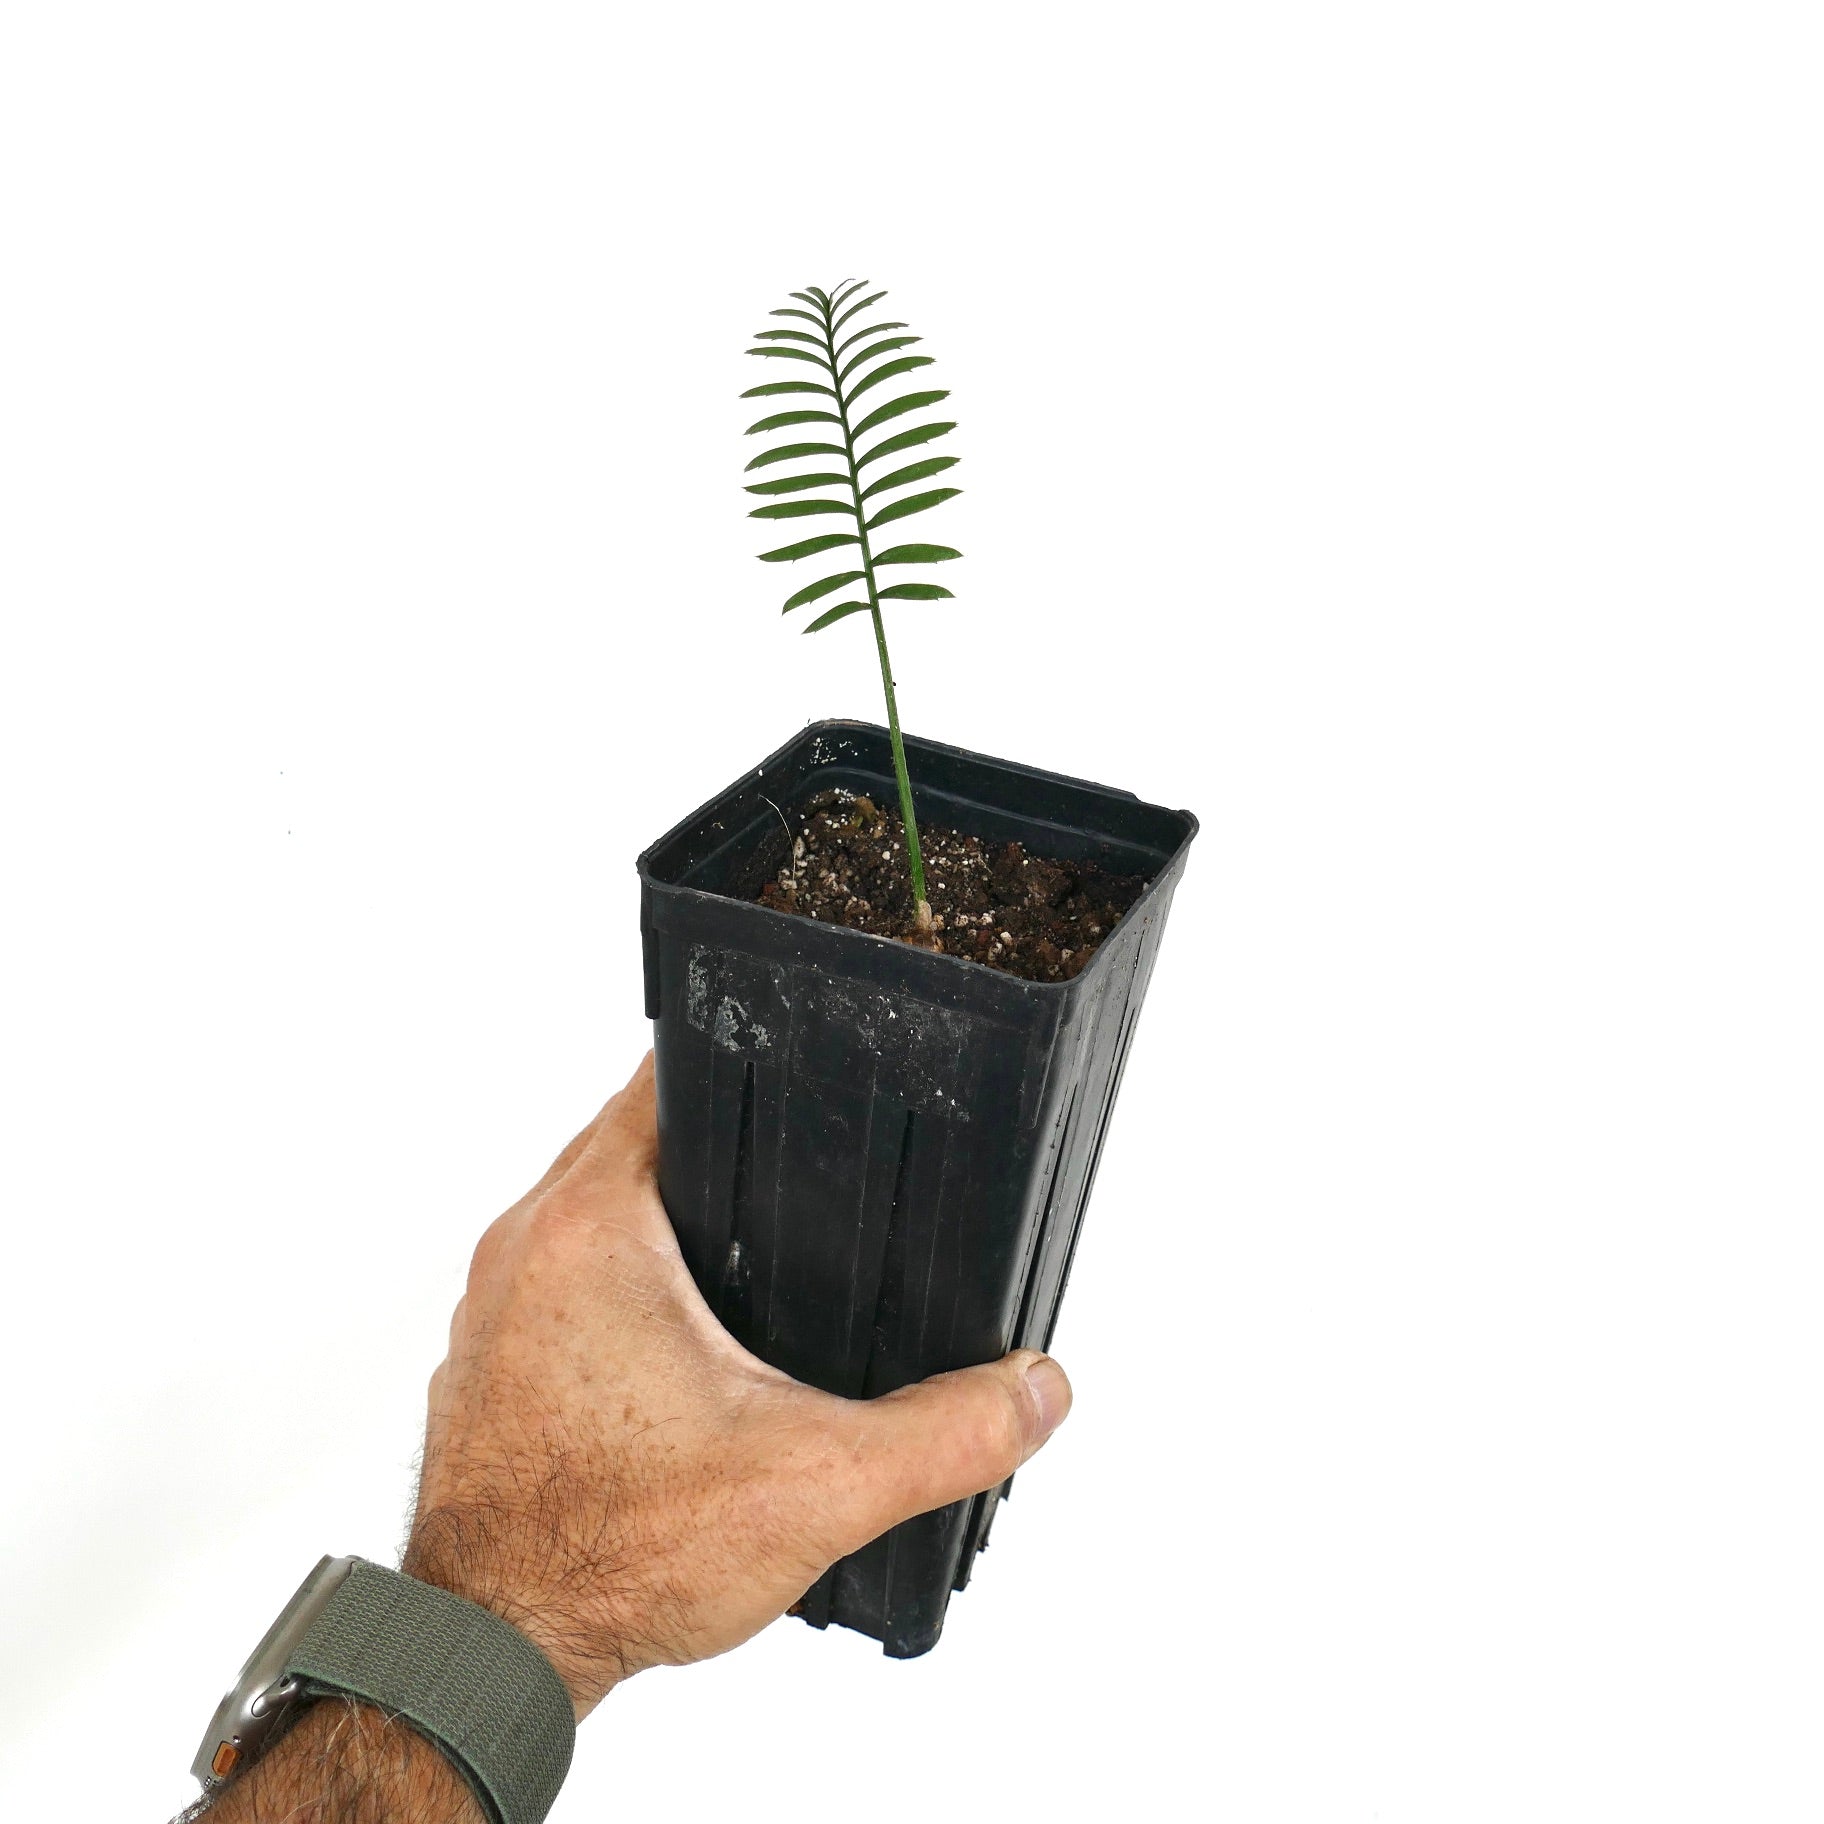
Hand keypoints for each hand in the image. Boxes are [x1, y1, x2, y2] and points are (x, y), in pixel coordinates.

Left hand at [403, 1052, 1071, 1716]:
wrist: (489, 1658)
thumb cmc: (605, 1556)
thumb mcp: (817, 1483)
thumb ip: (945, 1433)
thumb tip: (1035, 1391)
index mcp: (589, 1226)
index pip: (663, 1081)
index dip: (739, 1066)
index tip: (797, 1076)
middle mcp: (524, 1249)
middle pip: (629, 1144)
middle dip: (715, 1155)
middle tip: (798, 1178)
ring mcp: (493, 1310)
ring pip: (590, 1219)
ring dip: (662, 1225)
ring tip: (752, 1258)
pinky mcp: (489, 1371)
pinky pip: (558, 1288)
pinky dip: (617, 1294)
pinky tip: (682, 1351)